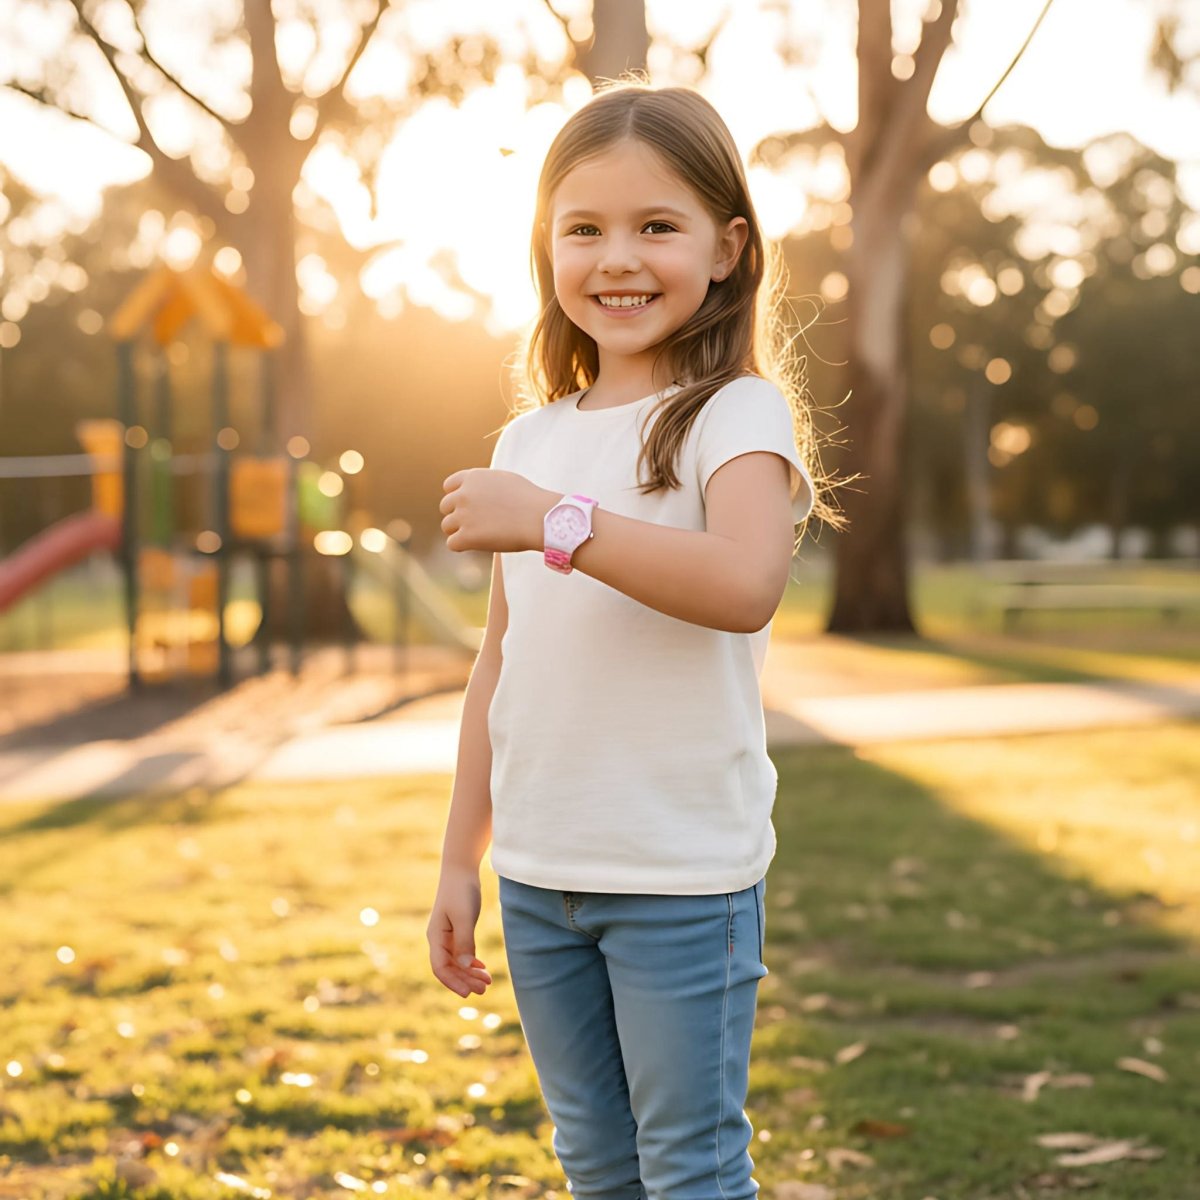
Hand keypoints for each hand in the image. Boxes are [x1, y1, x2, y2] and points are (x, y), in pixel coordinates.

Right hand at [427, 866, 493, 997]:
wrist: (460, 869)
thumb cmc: (461, 891)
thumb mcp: (465, 916)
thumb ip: (465, 941)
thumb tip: (467, 966)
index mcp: (436, 937)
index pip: (440, 968)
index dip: (454, 982)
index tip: (469, 993)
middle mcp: (439, 939)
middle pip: (449, 968)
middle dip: (466, 980)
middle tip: (485, 989)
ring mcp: (447, 935)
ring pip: (457, 961)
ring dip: (470, 973)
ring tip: (488, 982)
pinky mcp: (456, 929)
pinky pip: (461, 952)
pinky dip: (471, 962)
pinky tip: (482, 967)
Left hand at [440, 469, 556, 553]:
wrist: (540, 517)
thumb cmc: (530, 500)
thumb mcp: (505, 480)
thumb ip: (485, 484)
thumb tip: (477, 493)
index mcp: (472, 477)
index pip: (449, 486)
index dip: (458, 497)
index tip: (469, 507)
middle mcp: (463, 494)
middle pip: (445, 506)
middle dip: (458, 515)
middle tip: (476, 524)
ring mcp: (463, 515)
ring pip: (447, 526)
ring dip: (460, 531)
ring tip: (481, 535)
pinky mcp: (467, 536)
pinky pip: (452, 544)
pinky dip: (463, 546)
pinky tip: (479, 545)